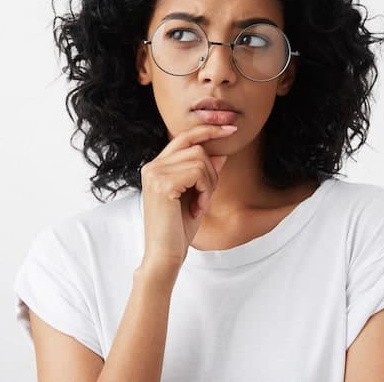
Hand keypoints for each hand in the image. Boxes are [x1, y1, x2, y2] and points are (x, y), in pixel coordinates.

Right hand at [138, 124, 236, 271]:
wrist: (165, 255)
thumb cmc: (178, 229)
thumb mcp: (197, 196)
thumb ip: (204, 173)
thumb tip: (220, 152)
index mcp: (156, 167)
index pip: (184, 136)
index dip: (208, 129)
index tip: (231, 128)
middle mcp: (152, 166)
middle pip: (196, 147)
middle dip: (212, 171)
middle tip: (206, 197)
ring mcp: (155, 173)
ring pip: (200, 159)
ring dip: (209, 184)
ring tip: (201, 205)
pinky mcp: (163, 184)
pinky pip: (199, 172)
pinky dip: (206, 190)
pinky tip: (199, 208)